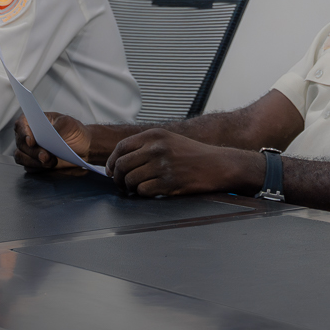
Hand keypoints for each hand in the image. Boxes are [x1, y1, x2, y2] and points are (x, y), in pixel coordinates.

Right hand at [13, 112, 91, 169]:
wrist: (84, 147)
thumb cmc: (75, 131)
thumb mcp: (69, 123)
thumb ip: (58, 126)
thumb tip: (48, 133)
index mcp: (34, 120)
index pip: (21, 124)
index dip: (23, 133)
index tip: (31, 142)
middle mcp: (29, 134)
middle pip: (20, 144)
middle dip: (32, 152)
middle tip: (46, 156)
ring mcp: (30, 149)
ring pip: (21, 157)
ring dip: (34, 161)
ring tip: (51, 162)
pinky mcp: (34, 162)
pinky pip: (28, 167)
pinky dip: (37, 168)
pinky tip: (48, 166)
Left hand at [103, 129, 259, 198]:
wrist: (218, 165)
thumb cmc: (193, 155)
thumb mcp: (168, 140)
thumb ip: (146, 146)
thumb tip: (119, 161)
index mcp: (155, 135)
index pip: (121, 147)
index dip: (112, 161)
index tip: (111, 170)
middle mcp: (156, 148)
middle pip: (121, 165)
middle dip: (118, 177)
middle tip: (122, 184)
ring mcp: (162, 165)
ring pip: (130, 180)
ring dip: (130, 187)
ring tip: (137, 188)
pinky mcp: (168, 182)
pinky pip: (143, 191)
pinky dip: (143, 194)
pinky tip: (151, 191)